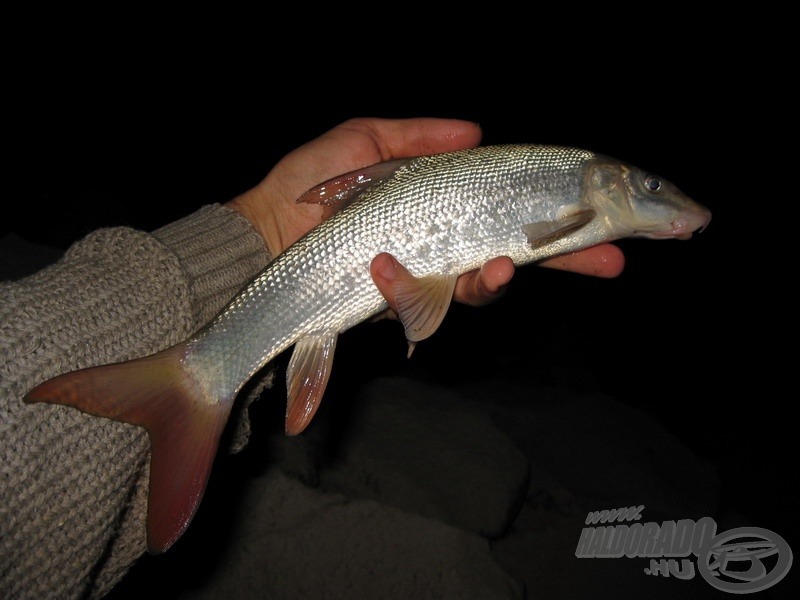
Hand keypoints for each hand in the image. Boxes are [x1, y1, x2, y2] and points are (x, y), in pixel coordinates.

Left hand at [228, 118, 623, 308]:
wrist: (265, 234)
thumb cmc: (313, 185)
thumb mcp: (366, 141)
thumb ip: (421, 136)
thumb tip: (476, 130)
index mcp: (448, 203)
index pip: (518, 208)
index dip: (563, 212)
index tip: (607, 212)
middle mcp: (447, 242)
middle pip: (523, 255)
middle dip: (571, 258)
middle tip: (616, 259)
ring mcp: (426, 278)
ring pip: (480, 288)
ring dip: (495, 280)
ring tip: (496, 267)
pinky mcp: (398, 303)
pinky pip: (425, 304)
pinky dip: (415, 288)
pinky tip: (390, 267)